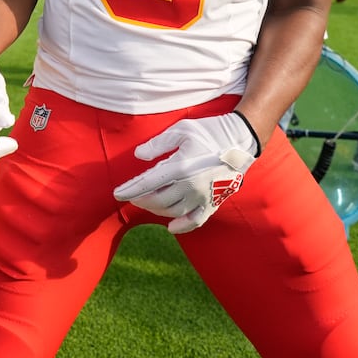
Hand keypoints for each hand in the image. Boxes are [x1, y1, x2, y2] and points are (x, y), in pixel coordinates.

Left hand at [112, 113, 257, 233]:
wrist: (241, 139)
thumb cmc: (208, 131)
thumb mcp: (181, 130)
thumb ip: (158, 144)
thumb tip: (138, 156)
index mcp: (180, 166)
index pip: (148, 183)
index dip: (130, 189)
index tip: (116, 194)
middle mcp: (190, 185)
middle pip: (158, 200)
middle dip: (141, 199)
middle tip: (132, 195)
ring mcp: (203, 196)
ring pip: (173, 211)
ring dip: (156, 210)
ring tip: (147, 203)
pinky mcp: (214, 202)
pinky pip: (196, 221)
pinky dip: (182, 226)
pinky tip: (170, 227)